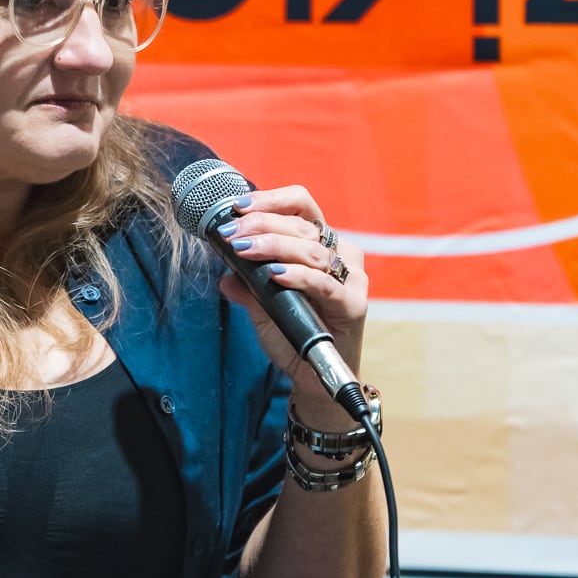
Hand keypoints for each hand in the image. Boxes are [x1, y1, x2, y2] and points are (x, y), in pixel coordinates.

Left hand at [212, 184, 368, 417]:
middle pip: (302, 226)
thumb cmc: (293, 334)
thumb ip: (248, 284)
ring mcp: (351, 279)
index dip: (272, 200)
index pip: (301, 207)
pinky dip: (297, 275)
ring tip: (244, 249)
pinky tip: (274, 274)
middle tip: (233, 233)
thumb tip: (224, 271)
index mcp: (322, 245)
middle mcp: (341, 255)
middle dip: (262, 225)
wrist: (313, 377)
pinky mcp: (353, 304)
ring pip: (311, 250)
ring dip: (273, 246)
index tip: (238, 207)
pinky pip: (324, 284)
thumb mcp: (262, 305)